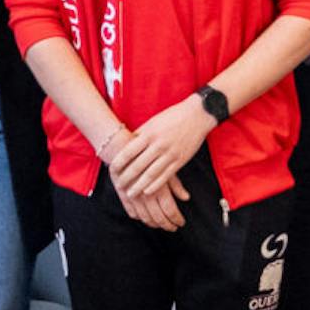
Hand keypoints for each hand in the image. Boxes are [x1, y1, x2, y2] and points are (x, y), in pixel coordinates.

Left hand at [110, 100, 212, 223]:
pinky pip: (165, 176)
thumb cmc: (173, 116)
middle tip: (118, 185)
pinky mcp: (180, 161)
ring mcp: (170, 154)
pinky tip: (147, 191)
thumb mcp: (153, 122)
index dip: (118, 163)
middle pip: (137, 166)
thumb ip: (140, 134)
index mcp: (149, 133)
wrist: (198, 115)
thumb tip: (126, 145)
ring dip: (139, 186)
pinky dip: (155, 185)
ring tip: (130, 194)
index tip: (111, 170)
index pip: (128, 152)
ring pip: (151, 174)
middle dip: (126, 178)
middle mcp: (158, 145)